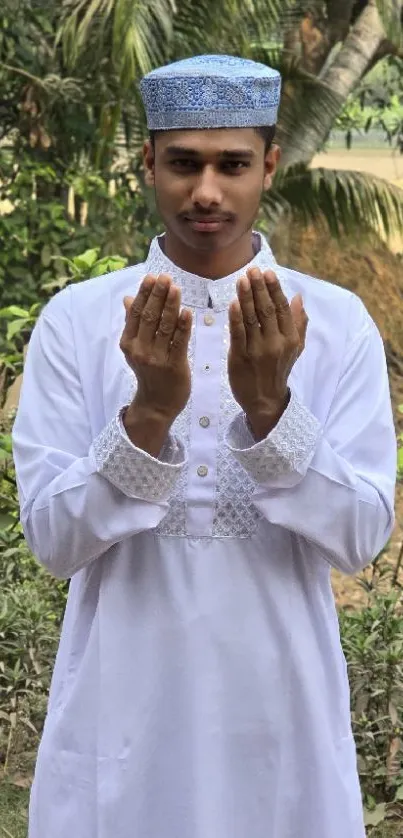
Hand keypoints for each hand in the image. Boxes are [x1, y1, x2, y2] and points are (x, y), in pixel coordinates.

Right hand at [120, 274, 191, 453]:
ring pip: (164, 327)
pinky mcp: (174, 366)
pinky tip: (187, 311)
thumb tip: (128, 298)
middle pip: (150, 317)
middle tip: (166, 277)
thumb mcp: (136, 348)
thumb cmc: (149, 372)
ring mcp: (157, 359)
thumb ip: (134, 323)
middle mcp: (140, 350)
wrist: (156, 405)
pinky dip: (183, 326)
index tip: (152, 277)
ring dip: (171, 305)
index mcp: (129, 343)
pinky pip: (179, 342)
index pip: (136, 313)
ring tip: (177, 288)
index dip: (145, 294)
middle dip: (158, 295)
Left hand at [228, 267, 307, 439]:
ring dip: (246, 297)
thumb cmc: (278, 370)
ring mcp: (258, 350)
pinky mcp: (240, 357)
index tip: (267, 272)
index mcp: (290, 339)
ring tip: (241, 280)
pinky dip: (235, 317)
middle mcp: (276, 343)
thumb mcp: (295, 348)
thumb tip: (298, 297)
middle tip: (252, 270)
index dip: (274, 289)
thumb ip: (298, 323)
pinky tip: (233, 302)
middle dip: (259, 288)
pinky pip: (238, 333)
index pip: (283, 309)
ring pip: (251, 319)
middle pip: (267, 310)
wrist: (264, 400)